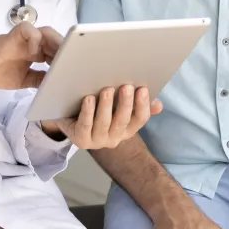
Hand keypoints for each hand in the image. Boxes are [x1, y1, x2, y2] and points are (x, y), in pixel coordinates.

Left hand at [47, 85, 162, 148]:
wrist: (70, 117)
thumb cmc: (98, 108)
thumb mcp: (117, 104)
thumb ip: (137, 103)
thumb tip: (158, 105)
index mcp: (127, 129)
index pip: (140, 119)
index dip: (143, 105)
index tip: (142, 88)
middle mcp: (114, 138)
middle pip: (123, 121)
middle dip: (125, 103)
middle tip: (126, 86)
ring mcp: (97, 141)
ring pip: (104, 123)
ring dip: (106, 106)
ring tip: (106, 90)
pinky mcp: (81, 140)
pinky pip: (85, 126)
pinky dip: (88, 112)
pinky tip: (89, 99)